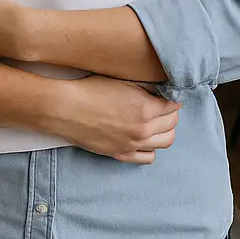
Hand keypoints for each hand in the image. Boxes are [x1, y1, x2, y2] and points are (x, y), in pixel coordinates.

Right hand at [48, 75, 181, 163]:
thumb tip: (161, 89)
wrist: (65, 109)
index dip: (172, 98)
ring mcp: (133, 144)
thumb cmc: (89, 90)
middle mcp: (142, 129)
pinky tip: (144, 137)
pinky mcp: (121, 154)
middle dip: (170, 113)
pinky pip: (149, 157)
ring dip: (165, 130)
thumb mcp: (121, 81)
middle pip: (172, 123)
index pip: (174, 105)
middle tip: (161, 106)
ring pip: (166, 141)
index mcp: (145, 108)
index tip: (167, 95)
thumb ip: (145, 87)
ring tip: (155, 122)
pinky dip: (151, 147)